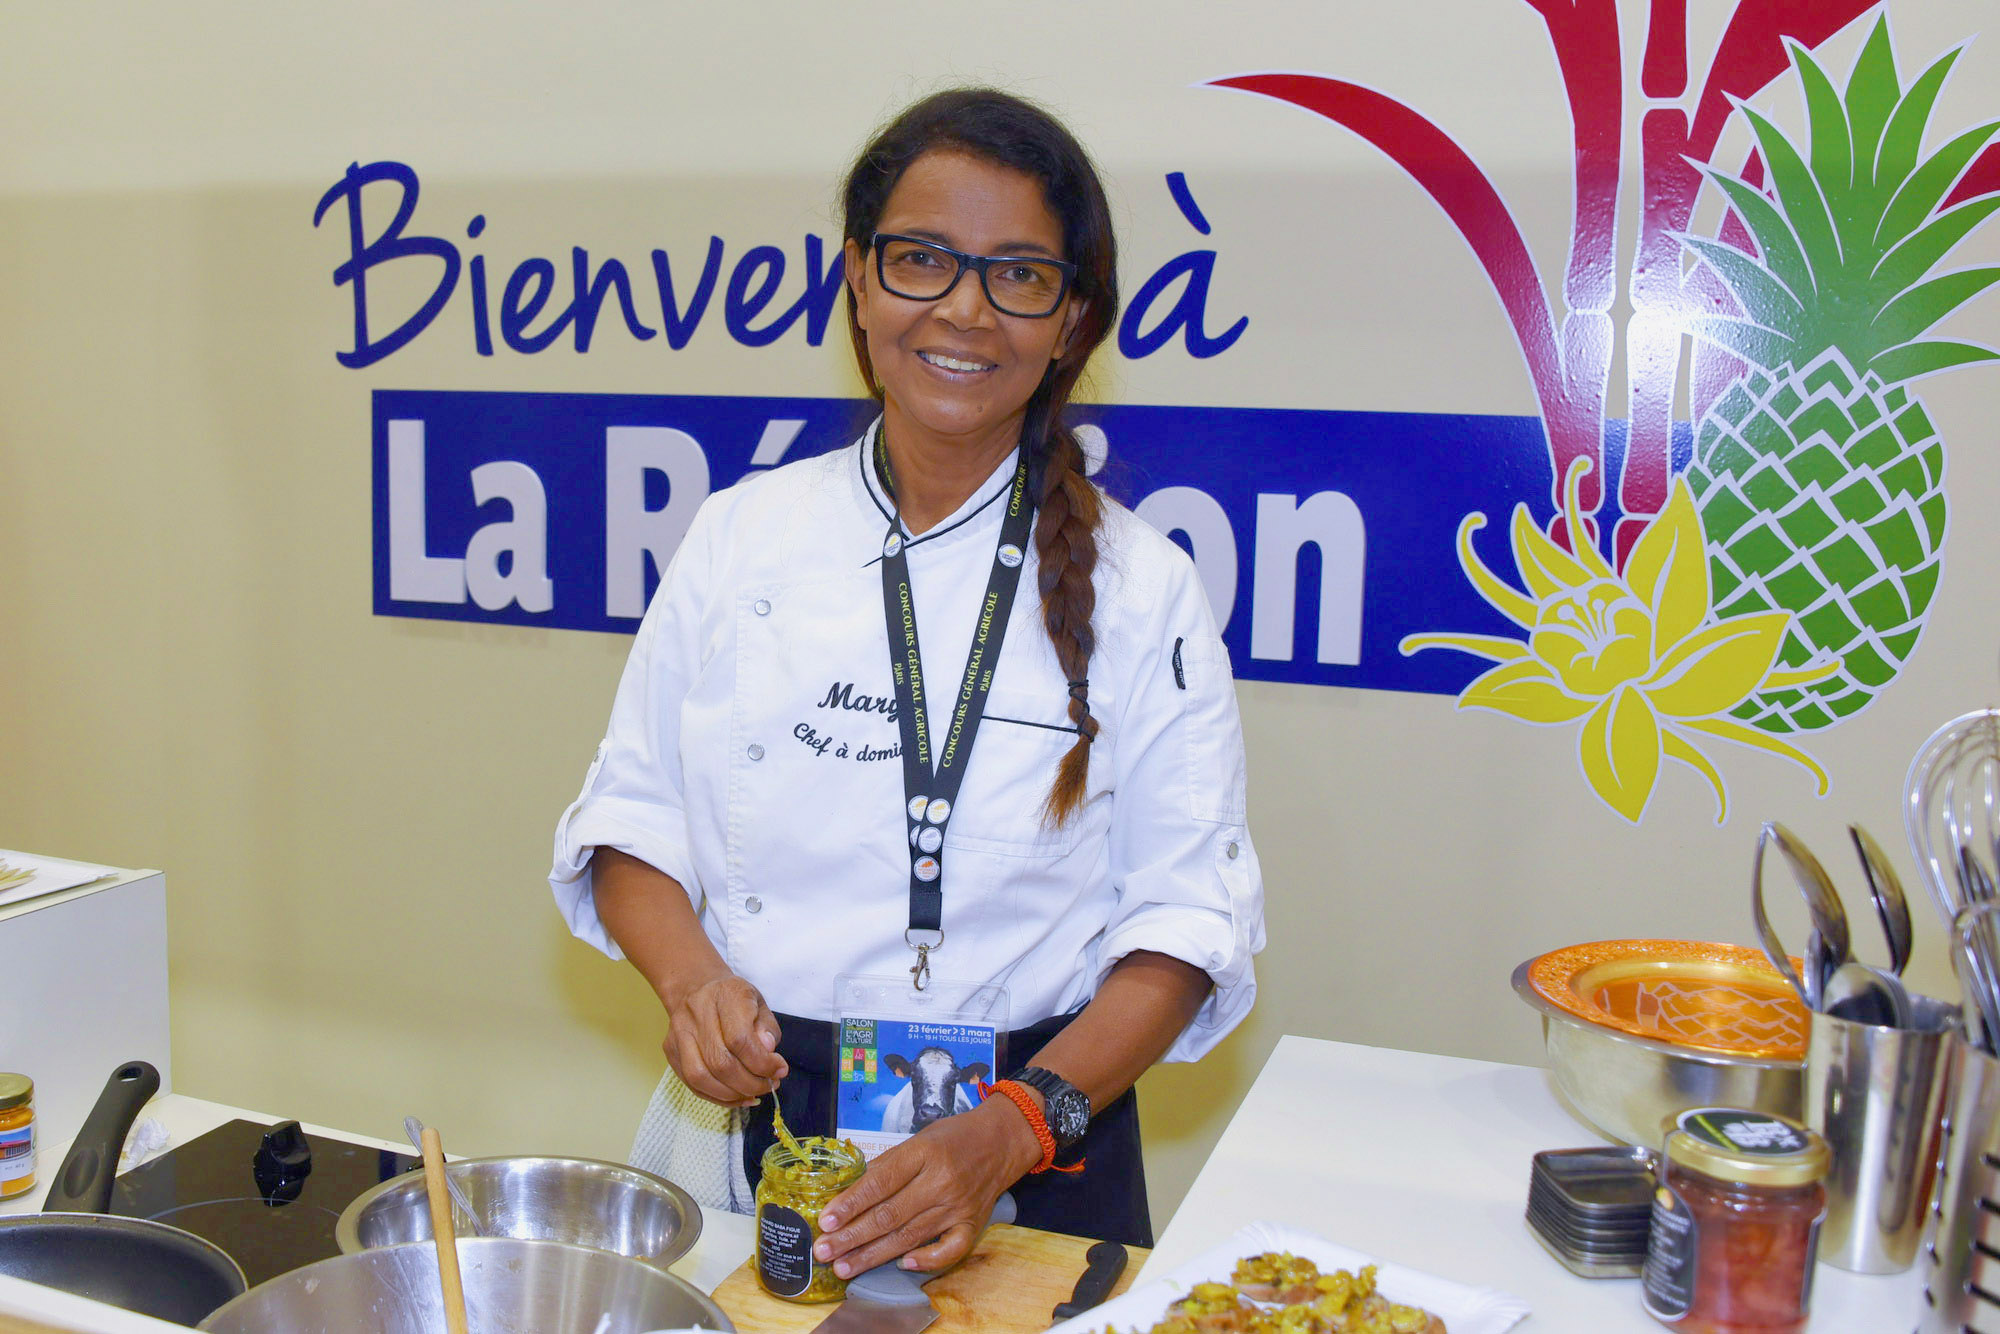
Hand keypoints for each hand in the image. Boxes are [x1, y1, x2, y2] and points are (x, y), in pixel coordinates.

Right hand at [660, 972, 786, 1106]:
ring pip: (700, 1077)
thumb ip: (767, 1029)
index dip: (762, 1062)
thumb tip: (767, 1053)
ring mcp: (678, 1033)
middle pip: (720, 1063)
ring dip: (731, 1094)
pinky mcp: (670, 1051)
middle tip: (768, 1085)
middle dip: (749, 1083)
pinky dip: (717, 1097)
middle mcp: (696, 1013)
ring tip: (753, 1094)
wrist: (696, 988)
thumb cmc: (734, 999)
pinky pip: (691, 1084)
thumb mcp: (760, 1004)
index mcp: (725, 995)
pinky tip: (736, 1096)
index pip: (740, 1039)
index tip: (779, 1070)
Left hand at [812, 1098, 1041, 1275]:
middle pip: (889, 1215)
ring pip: (909, 1236)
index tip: (826, 1220)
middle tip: (824, 1250)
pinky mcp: (973, 1224)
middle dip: (852, 1236)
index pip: (880, 1182)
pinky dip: (927, 1260)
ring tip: (844, 1266)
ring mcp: (958, 1206)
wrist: (1002, 1139)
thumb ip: (887, 1165)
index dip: (850, 1204)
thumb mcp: (918, 1139)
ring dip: (873, 1254)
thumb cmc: (954, 1137)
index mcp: (924, 1153)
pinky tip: (903, 1265)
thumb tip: (849, 1193)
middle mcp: (940, 1182)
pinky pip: (950, 1250)